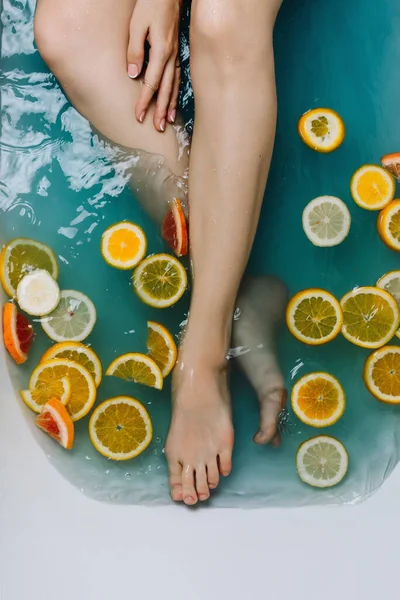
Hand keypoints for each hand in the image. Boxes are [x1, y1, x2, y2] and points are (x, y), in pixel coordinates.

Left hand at [127, 0, 181, 131]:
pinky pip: (177, 78)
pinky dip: (175, 93)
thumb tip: (133, 75)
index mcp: (161, 51)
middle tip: (156, 128)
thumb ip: (135, 50)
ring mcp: (175, 55)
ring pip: (174, 86)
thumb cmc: (151, 4)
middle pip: (165, 89)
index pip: (151, 83)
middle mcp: (170, 57)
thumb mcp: (137, 24)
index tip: (138, 116)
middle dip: (160, 110)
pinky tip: (173, 103)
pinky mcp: (175, 53)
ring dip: (170, 105)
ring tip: (167, 122)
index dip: (144, 101)